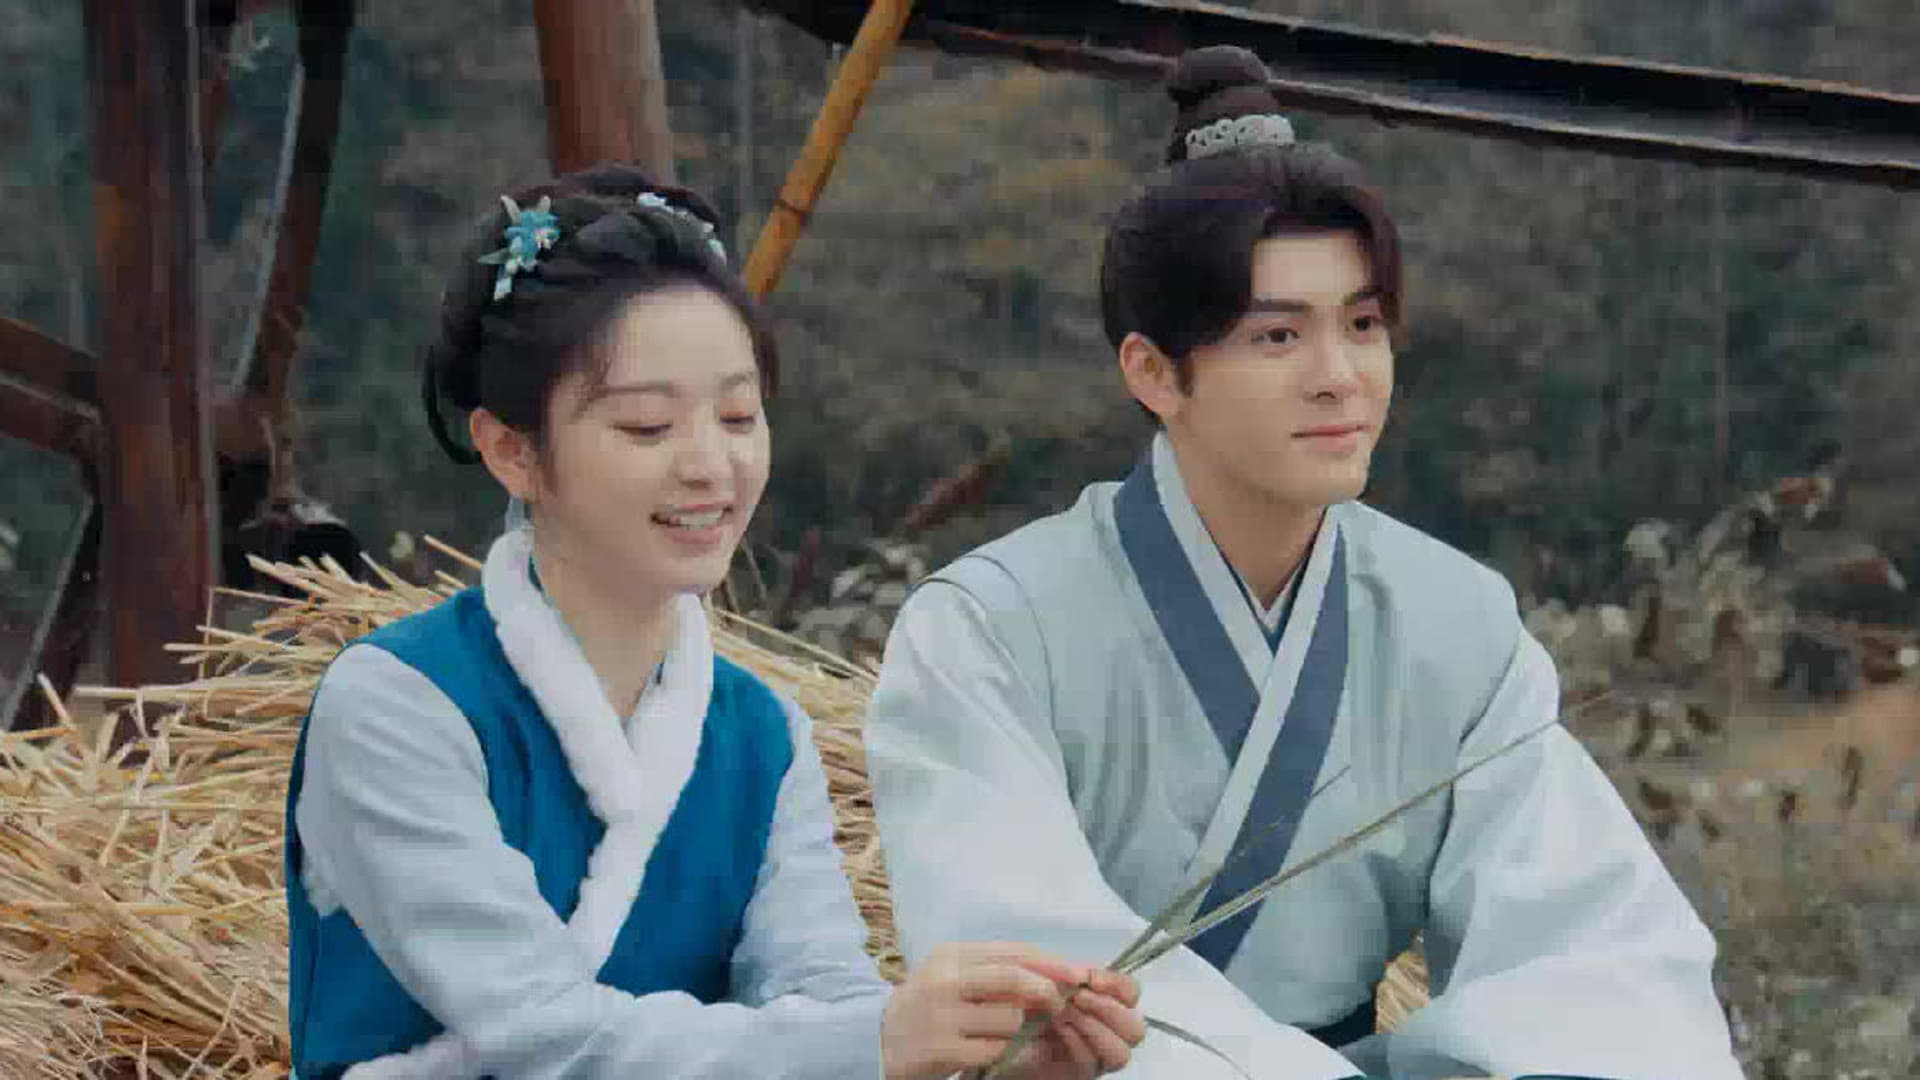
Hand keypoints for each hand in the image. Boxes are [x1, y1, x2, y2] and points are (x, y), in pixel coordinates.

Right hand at [879, 942, 1142, 1079]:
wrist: (877, 1039)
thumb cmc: (927, 1005)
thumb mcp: (953, 976)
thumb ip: (994, 971)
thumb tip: (1053, 975)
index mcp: (951, 955)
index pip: (1013, 951)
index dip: (1051, 962)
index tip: (1080, 973)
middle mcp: (945, 979)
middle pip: (1014, 977)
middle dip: (1046, 991)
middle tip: (1058, 1006)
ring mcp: (942, 1014)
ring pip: (1009, 1017)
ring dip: (1016, 1029)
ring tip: (997, 1033)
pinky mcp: (942, 1048)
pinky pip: (994, 1049)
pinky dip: (999, 1052)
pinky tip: (983, 1051)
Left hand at [1005, 967, 1143, 1079]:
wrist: (991, 1029)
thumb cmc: (1019, 998)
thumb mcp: (1040, 975)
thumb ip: (1063, 971)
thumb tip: (1080, 972)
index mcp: (1103, 1000)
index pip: (1131, 993)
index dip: (1118, 985)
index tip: (1090, 979)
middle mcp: (1107, 1030)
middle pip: (1136, 1028)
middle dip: (1107, 1010)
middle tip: (1075, 999)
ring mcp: (1096, 1056)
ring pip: (1121, 1052)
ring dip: (1093, 1029)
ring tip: (1062, 1016)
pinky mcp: (1080, 1074)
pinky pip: (1092, 1065)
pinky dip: (1076, 1046)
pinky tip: (1055, 1032)